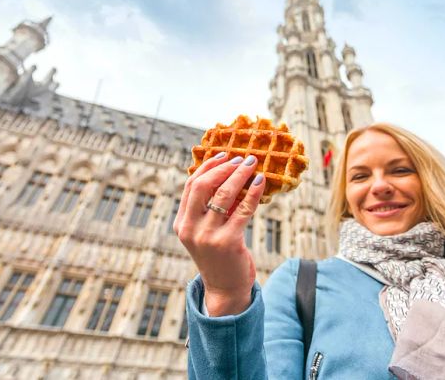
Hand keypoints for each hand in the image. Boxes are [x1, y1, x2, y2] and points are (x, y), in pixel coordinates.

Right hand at [174, 152, 264, 315]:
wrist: (225, 289)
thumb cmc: (219, 257)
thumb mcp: (206, 232)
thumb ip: (209, 209)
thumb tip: (228, 175)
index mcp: (182, 224)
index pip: (191, 186)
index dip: (207, 167)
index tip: (223, 155)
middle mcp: (191, 229)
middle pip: (203, 185)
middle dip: (223, 167)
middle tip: (240, 159)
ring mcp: (208, 236)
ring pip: (224, 194)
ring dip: (240, 175)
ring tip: (252, 165)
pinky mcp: (228, 242)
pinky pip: (243, 209)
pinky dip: (254, 192)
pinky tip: (261, 182)